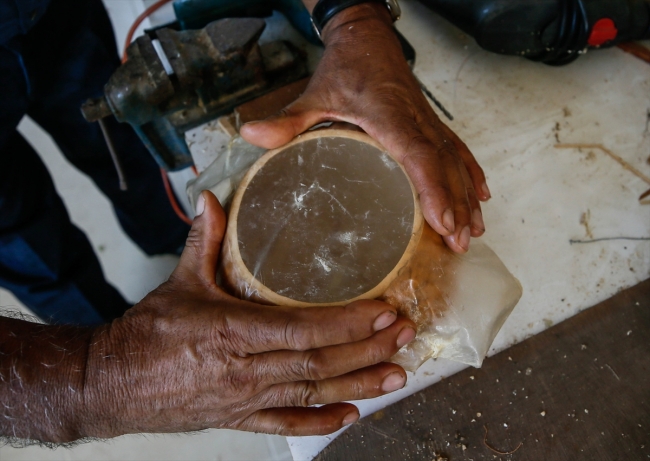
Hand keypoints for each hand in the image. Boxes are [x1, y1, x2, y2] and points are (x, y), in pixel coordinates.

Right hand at [79, 191, 415, 438]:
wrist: (113, 382)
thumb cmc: (149, 332)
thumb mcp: (180, 281)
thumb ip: (204, 240)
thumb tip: (211, 197)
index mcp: (232, 332)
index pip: (305, 328)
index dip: (349, 322)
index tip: (385, 310)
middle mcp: (245, 370)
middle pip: (319, 362)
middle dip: (368, 349)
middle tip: (405, 335)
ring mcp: (245, 399)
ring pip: (312, 393)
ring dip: (359, 384)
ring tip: (397, 374)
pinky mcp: (239, 417)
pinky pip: (286, 423)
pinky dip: (319, 422)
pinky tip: (350, 415)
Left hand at [241, 3, 489, 252]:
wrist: (367, 37)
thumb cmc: (345, 67)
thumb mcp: (314, 94)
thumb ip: (287, 119)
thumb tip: (249, 135)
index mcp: (390, 117)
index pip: (419, 156)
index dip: (435, 190)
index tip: (444, 222)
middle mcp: (417, 121)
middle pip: (444, 167)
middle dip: (455, 206)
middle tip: (460, 244)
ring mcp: (428, 121)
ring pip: (456, 161)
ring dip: (467, 197)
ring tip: (474, 232)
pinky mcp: (431, 121)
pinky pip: (458, 148)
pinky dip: (471, 172)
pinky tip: (480, 195)